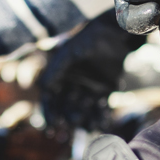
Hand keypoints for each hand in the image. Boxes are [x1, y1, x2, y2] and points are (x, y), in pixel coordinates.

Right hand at [39, 11, 143, 128]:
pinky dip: (101, 116)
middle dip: (68, 118)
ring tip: (88, 128)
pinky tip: (102, 124)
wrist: (116, 31)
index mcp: (60, 74)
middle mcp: (73, 82)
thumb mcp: (69, 52)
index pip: (50, 97)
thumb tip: (43, 88)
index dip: (50, 112)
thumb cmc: (89, 38)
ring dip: (85, 120)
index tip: (52, 126)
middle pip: (67, 106)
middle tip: (70, 128)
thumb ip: (55, 69)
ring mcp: (90, 86)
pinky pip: (102, 106)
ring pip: (84, 109)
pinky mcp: (106, 88)